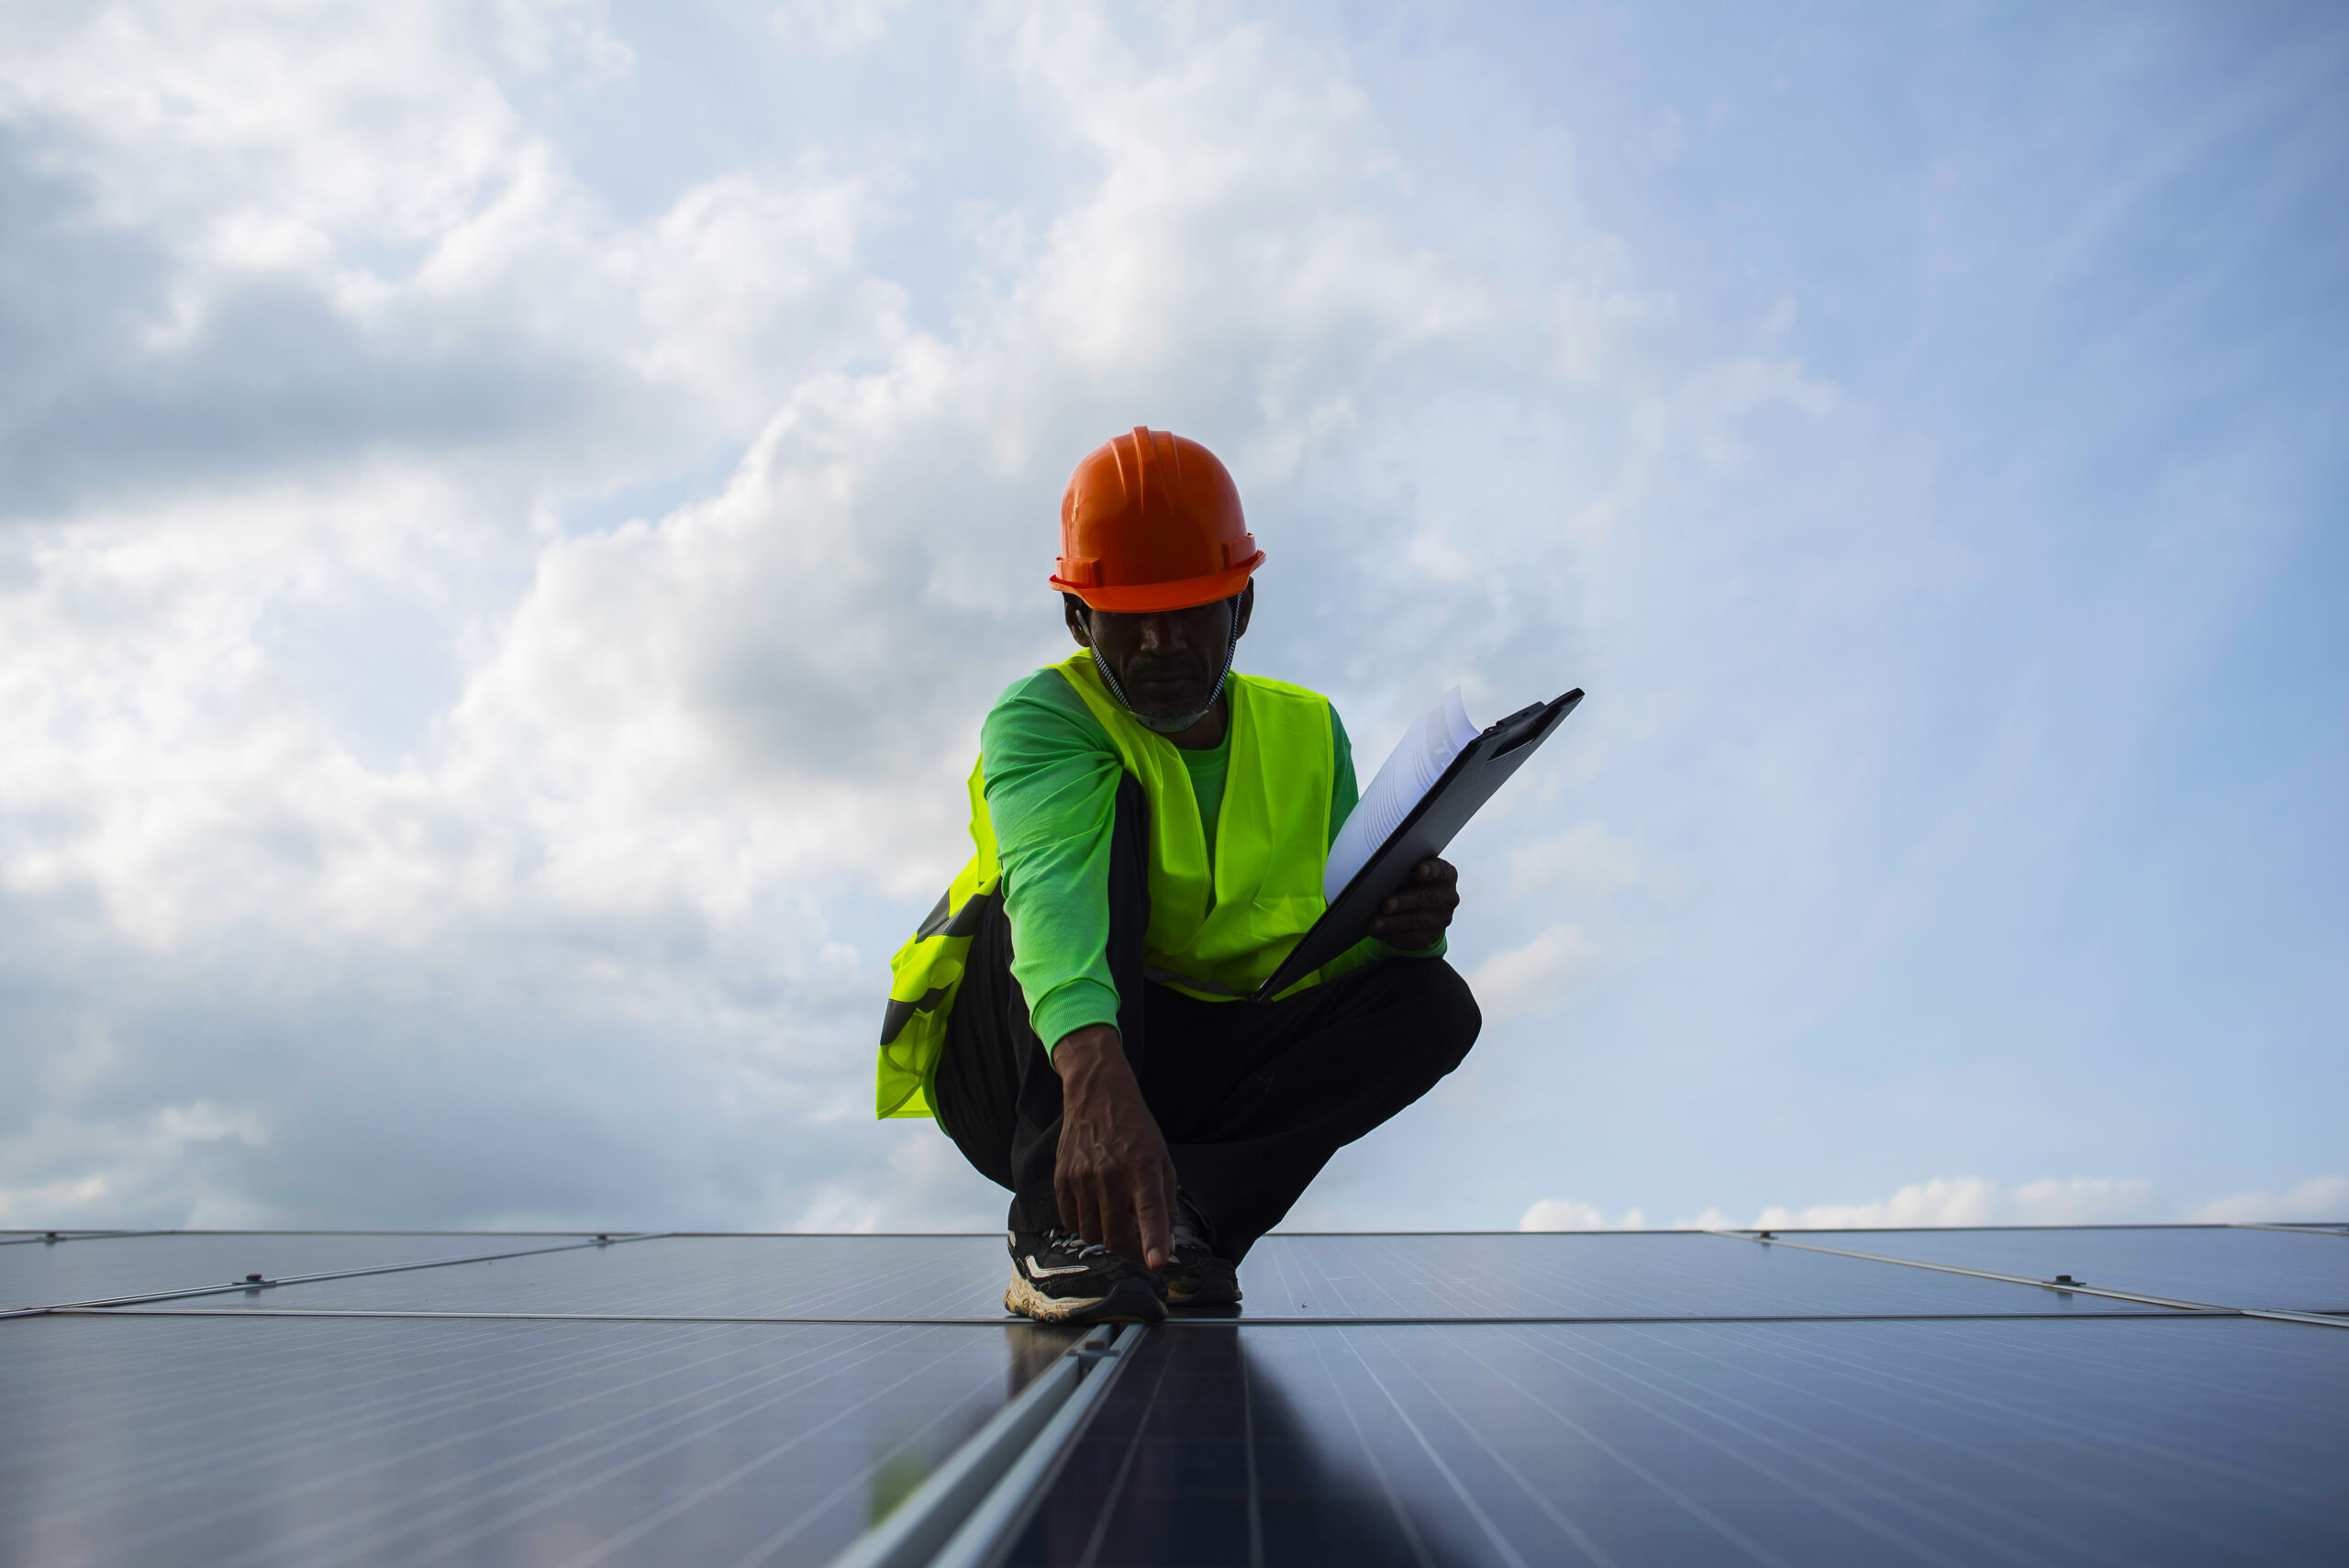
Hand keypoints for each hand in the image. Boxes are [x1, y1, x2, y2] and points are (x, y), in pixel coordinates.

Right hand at [1051, 1024, 1176, 1270]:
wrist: (1097, 1095)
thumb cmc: (1136, 1131)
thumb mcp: (1162, 1159)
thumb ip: (1166, 1202)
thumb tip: (1167, 1243)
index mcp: (1142, 1166)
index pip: (1150, 1210)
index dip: (1154, 1240)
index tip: (1158, 1263)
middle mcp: (1110, 1173)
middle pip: (1115, 1234)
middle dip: (1131, 1251)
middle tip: (1141, 1250)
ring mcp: (1082, 1176)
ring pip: (1091, 1233)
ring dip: (1107, 1238)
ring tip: (1118, 1220)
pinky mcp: (1062, 1178)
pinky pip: (1070, 1221)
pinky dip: (1085, 1225)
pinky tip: (1096, 1210)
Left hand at [1366, 857, 1458, 949]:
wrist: (1422, 907)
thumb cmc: (1412, 882)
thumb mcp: (1411, 872)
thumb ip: (1403, 869)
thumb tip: (1380, 876)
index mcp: (1446, 875)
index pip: (1440, 870)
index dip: (1430, 870)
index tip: (1418, 870)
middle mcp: (1448, 897)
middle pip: (1427, 898)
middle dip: (1404, 902)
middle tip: (1385, 905)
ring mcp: (1443, 919)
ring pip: (1417, 921)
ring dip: (1393, 923)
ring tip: (1374, 923)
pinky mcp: (1432, 936)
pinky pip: (1411, 937)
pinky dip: (1392, 934)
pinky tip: (1377, 932)